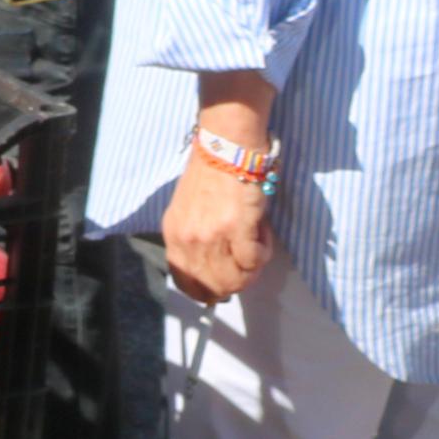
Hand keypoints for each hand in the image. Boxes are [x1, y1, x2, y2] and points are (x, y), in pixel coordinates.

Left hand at [161, 156, 276, 307]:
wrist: (226, 146)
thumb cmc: (211, 175)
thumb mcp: (188, 212)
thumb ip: (195, 242)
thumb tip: (215, 272)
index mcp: (174, 235)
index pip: (187, 283)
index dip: (208, 292)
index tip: (225, 286)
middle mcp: (188, 240)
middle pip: (215, 287)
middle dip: (237, 282)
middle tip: (248, 261)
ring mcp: (211, 236)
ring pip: (237, 279)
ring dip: (252, 267)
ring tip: (254, 240)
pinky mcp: (236, 229)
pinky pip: (254, 261)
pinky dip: (263, 251)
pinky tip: (261, 230)